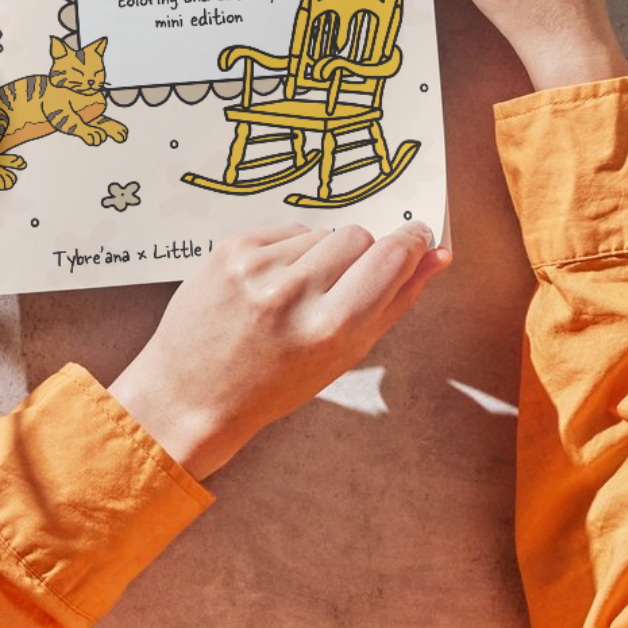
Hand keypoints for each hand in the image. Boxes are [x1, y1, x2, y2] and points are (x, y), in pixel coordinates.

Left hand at [109, 221, 449, 478]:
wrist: (189, 396)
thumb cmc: (273, 386)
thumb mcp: (344, 358)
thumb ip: (395, 302)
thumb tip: (438, 256)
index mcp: (330, 329)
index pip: (389, 258)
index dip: (410, 242)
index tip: (416, 235)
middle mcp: (293, 293)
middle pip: (357, 237)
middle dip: (358, 256)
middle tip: (337, 290)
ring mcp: (256, 267)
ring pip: (320, 232)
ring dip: (318, 256)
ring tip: (293, 297)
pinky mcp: (229, 249)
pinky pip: (285, 230)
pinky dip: (287, 252)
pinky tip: (269, 285)